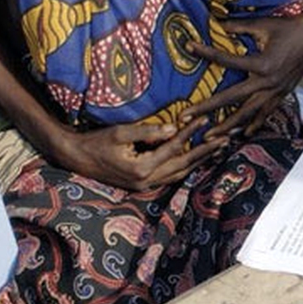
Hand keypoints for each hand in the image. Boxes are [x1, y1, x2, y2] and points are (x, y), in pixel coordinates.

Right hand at [54, 119, 228, 190]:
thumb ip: (149, 131)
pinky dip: (185, 166)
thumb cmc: (96, 141)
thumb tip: (175, 128)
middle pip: (184, 165)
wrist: (76, 158)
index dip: (191, 132)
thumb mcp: (121, 132)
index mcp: (142, 168)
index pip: (174, 147)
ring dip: (199, 161)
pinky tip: (196, 158)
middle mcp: (146, 181)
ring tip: (218, 148)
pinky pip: (170, 176)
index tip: (206, 117)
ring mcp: (145, 185)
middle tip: (226, 139)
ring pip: (179, 173)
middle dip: (206, 152)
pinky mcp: (142, 184)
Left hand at [184, 8, 302, 136]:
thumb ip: (238, 26)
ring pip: (249, 113)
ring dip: (228, 125)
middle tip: (186, 118)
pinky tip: (243, 134)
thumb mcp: (263, 24)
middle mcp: (268, 82)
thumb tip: (216, 22)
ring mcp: (277, 91)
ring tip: (210, 135)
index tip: (189, 46)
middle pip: (232, 99)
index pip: (226, 60)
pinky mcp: (283, 93)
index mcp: (262, 64)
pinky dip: (254, 124)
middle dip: (207, 109)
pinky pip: (266, 113)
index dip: (206, 52)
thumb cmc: (289, 26)